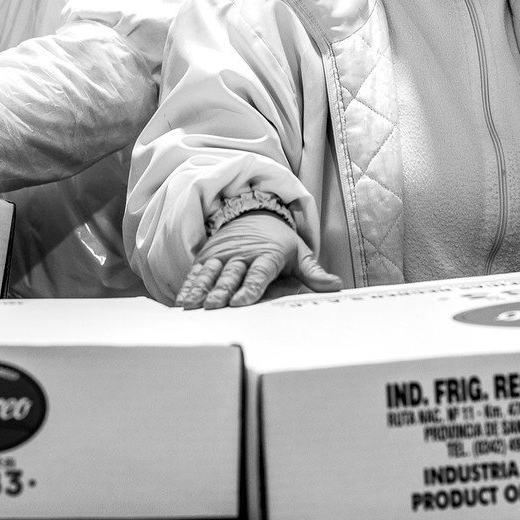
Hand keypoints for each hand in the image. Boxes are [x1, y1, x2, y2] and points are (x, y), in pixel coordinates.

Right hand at [176, 213, 341, 309]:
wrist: (255, 213)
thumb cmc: (280, 242)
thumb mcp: (300, 253)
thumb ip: (314, 273)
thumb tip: (336, 285)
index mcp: (268, 253)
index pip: (259, 273)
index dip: (249, 288)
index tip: (240, 302)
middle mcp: (243, 252)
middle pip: (232, 274)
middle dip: (222, 290)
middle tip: (213, 306)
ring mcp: (223, 253)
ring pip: (211, 271)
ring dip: (201, 288)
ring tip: (192, 305)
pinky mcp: (209, 254)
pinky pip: (198, 270)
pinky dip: (190, 284)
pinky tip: (184, 300)